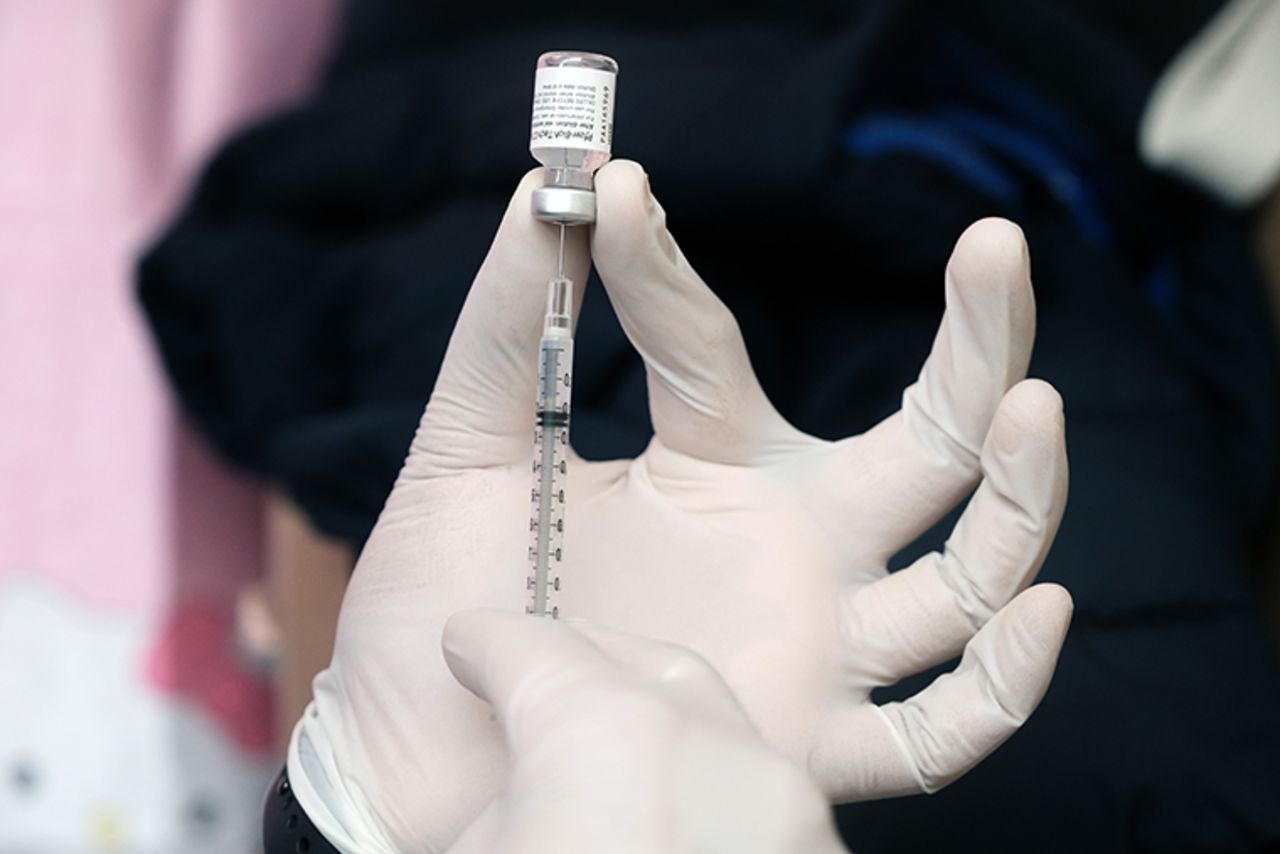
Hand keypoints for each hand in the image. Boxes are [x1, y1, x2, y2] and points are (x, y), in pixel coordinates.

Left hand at [288, 161, 1071, 851]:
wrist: (410, 758)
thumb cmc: (435, 607)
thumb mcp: (465, 453)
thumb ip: (506, 331)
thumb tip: (538, 202)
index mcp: (705, 463)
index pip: (715, 347)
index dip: (667, 270)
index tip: (614, 194)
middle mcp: (785, 542)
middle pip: (929, 443)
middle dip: (983, 347)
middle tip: (997, 250)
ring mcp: (808, 642)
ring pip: (966, 575)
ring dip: (1018, 495)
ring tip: (1027, 407)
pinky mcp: (803, 743)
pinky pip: (936, 733)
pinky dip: (1002, 683)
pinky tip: (1039, 606)